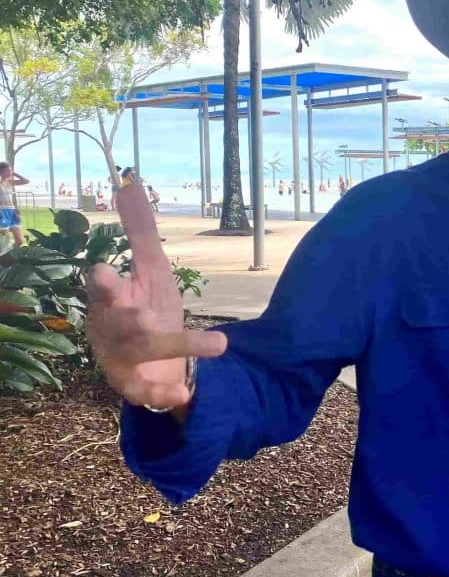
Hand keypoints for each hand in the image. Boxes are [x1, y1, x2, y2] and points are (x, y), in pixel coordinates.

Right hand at [86, 180, 225, 413]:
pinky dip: (164, 392)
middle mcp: (111, 328)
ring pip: (143, 352)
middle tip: (145, 315)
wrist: (154, 362)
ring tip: (218, 343)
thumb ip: (140, 231)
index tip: (105, 272)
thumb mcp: (150, 269)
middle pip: (117, 322)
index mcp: (112, 298)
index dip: (103, 282)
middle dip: (128, 318)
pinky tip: (186, 393)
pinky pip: (146, 392)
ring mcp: (121, 359)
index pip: (102, 287)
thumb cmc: (145, 307)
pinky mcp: (136, 386)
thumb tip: (129, 184)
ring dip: (178, 344)